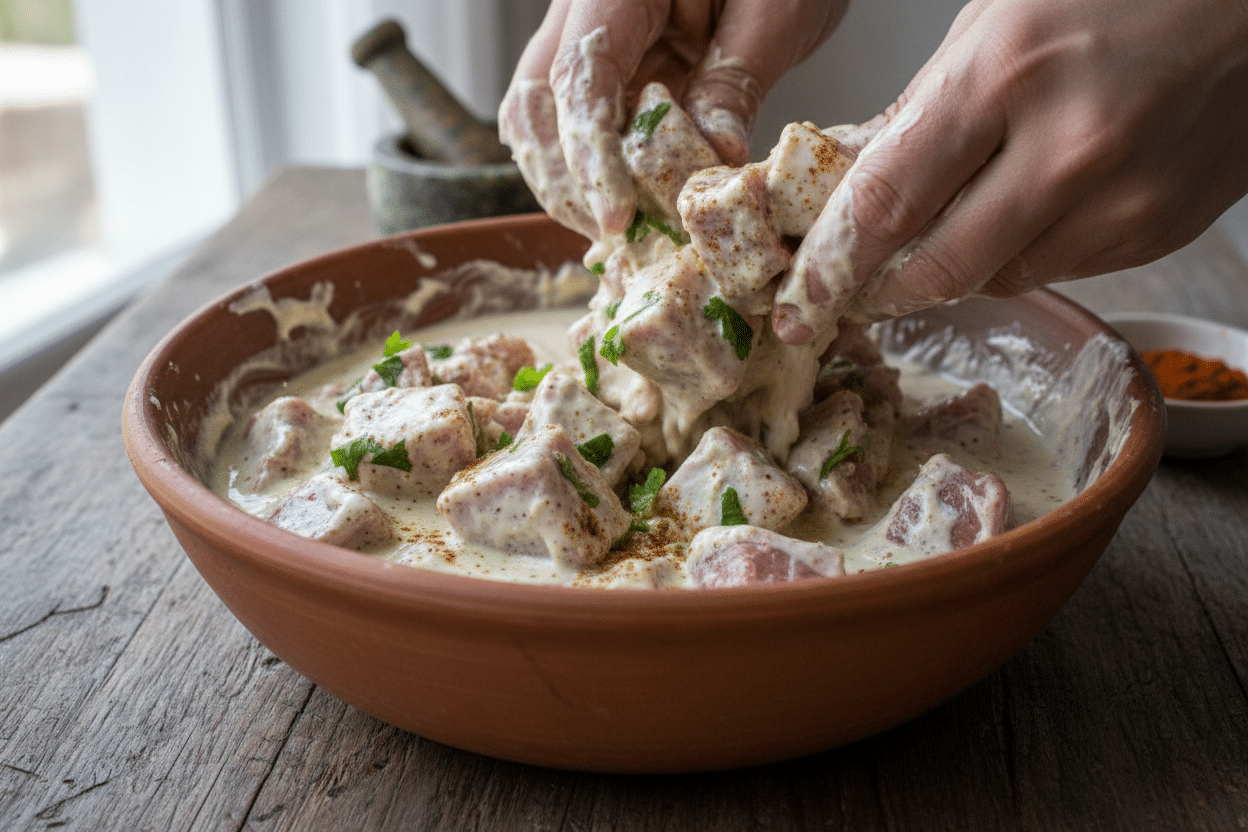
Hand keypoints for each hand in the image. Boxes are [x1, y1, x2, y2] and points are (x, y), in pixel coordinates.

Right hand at [499, 0, 848, 236]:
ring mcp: (592, 34)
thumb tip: (710, 162)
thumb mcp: (777, 10)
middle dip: (569, 180)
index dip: (591, 156)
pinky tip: (626, 201)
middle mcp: (585, 6)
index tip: (618, 216)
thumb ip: (736, 83)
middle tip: (619, 235)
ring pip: (542, 119)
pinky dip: (594, 166)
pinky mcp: (612, 59)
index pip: (578, 76)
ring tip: (622, 229)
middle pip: (537, 105)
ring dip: (572, 181)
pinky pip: (579, 118)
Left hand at [773, 0, 1247, 343]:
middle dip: (884, 285)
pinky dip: (1026, 249)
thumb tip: (853, 175)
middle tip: (857, 283)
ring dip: (961, 261)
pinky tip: (1036, 200)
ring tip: (963, 212)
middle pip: (939, 269)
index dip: (832, 259)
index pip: (888, 201)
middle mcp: (1070, 150)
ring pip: (998, 277)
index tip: (803, 289)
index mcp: (1010, 74)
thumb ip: (922, 106)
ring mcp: (1125, 201)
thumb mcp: (997, 16)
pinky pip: (1059, 268)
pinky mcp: (1160, 231)